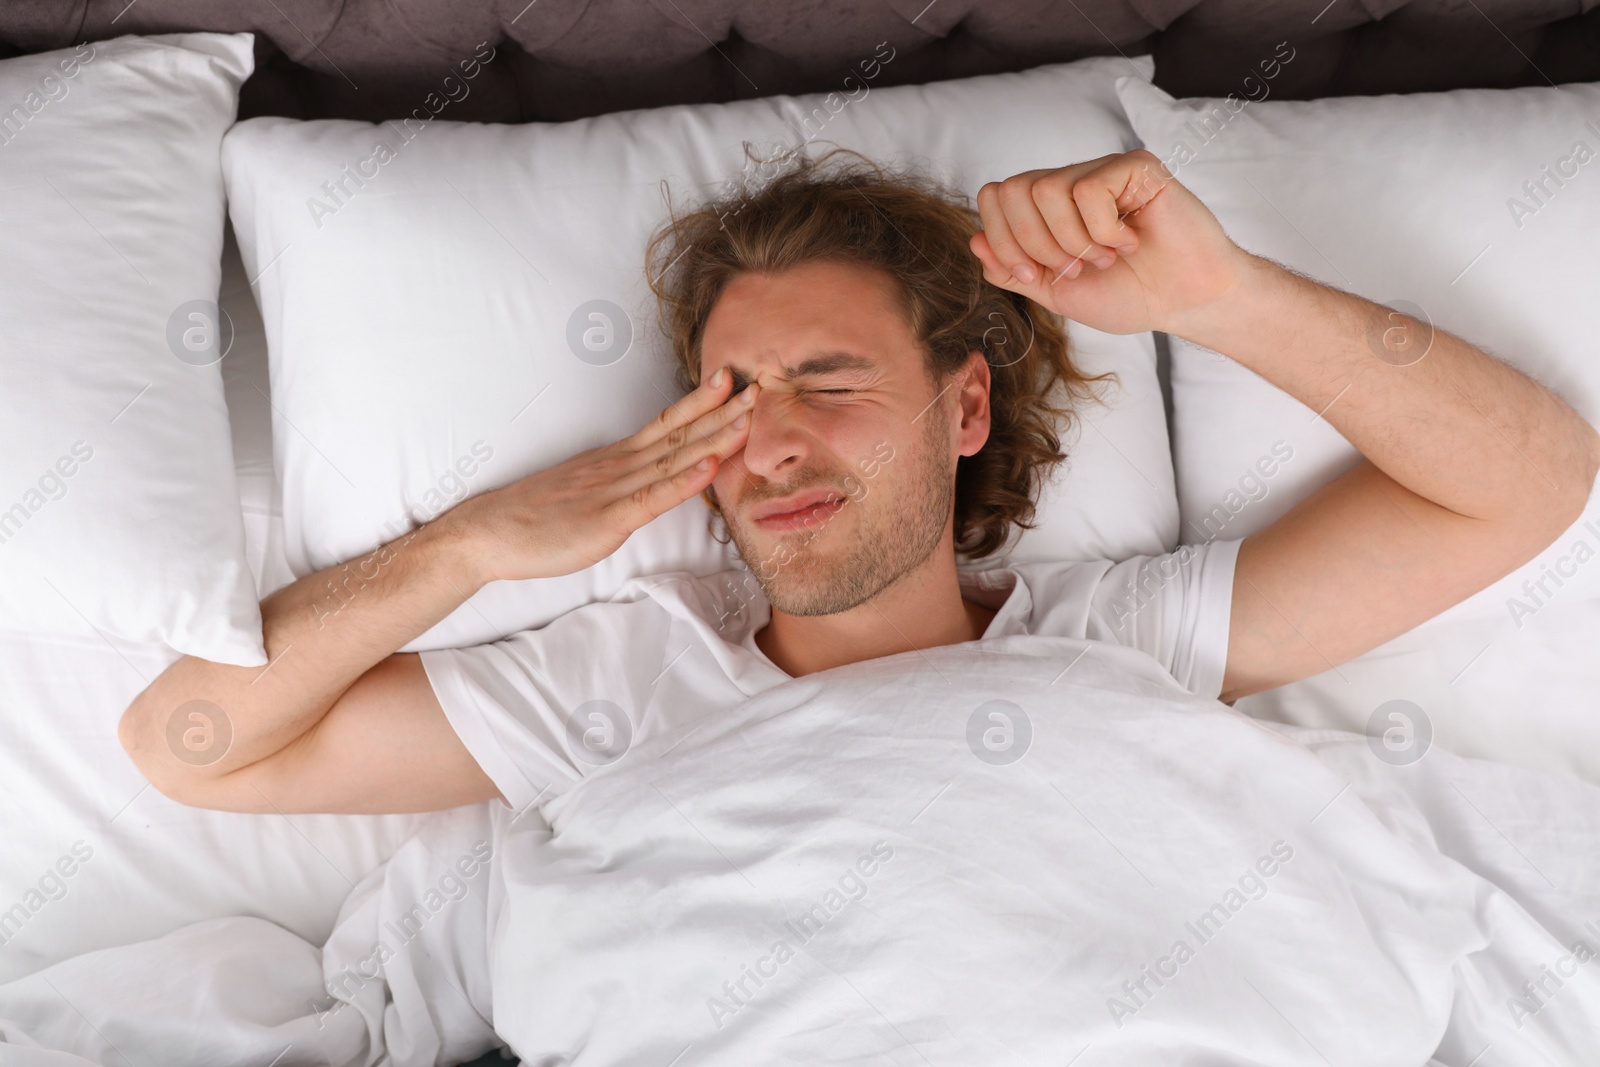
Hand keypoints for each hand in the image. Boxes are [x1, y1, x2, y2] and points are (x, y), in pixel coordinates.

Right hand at [444, 369, 757, 583]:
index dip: (703, 403)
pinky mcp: (607, 518)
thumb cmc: (536, 516)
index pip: (668, 424)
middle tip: (762, 384)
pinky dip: (684, 481)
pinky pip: (652, 497)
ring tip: (750, 416)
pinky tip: (710, 467)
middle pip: (680, 433)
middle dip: (724, 411)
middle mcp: (620, 465)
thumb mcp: (588, 491)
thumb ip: (622, 484)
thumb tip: (651, 479)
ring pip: (675, 458)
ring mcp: (614, 489)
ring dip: (715, 436)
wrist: (488, 532)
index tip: (734, 380)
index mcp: (617, 459)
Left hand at [970, 150, 1250, 336]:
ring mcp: (1102, 170)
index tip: (1035, 276)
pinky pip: (1090, 189)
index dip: (1004, 241)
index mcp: (1047, 209)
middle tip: (1075, 268)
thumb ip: (1013, 270)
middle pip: (1011, 189)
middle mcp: (1070, 182)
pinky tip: (1131, 240)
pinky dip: (1103, 230)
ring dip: (1073, 241)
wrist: (1184, 302)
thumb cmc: (1130, 295)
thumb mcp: (1056, 293)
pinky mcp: (1135, 166)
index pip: (994, 197)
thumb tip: (974, 241)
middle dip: (1035, 244)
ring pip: (1047, 188)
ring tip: (1105, 257)